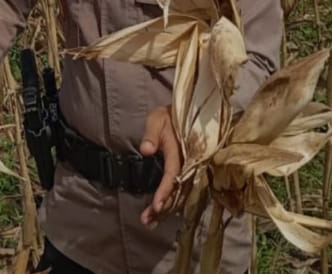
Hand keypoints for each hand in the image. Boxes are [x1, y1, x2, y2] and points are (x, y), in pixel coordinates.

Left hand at [139, 105, 181, 227]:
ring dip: (167, 209)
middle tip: (147, 221)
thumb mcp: (157, 119)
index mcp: (180, 151)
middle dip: (164, 207)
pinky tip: (161, 214)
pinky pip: (182, 190)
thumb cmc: (169, 116)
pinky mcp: (189, 172)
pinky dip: (172, 202)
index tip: (157, 206)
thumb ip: (151, 134)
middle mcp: (188, 163)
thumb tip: (146, 150)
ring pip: (180, 194)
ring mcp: (190, 169)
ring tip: (150, 222)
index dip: (165, 191)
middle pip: (177, 190)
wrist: (190, 114)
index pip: (172, 174)